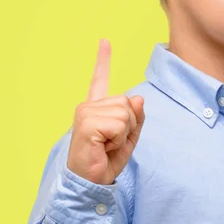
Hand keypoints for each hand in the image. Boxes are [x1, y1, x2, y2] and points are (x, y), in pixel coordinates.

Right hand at [67, 39, 144, 184]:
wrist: (90, 183)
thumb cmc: (106, 161)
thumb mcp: (129, 138)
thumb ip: (136, 117)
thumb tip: (137, 98)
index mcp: (96, 108)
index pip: (100, 80)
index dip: (103, 60)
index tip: (104, 41)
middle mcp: (88, 106)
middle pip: (128, 103)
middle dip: (129, 126)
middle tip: (111, 142)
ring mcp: (85, 113)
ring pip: (126, 113)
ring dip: (124, 134)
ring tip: (107, 146)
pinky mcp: (87, 123)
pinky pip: (119, 124)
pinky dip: (119, 139)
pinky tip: (103, 147)